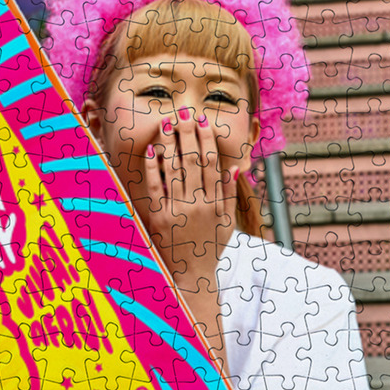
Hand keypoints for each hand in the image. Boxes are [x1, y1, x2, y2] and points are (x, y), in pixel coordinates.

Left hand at [141, 108, 235, 292]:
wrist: (193, 276)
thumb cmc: (211, 248)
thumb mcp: (228, 223)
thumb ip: (231, 195)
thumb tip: (236, 168)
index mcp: (216, 202)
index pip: (212, 163)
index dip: (207, 140)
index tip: (204, 121)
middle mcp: (198, 204)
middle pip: (193, 161)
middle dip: (188, 135)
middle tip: (184, 113)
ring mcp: (178, 210)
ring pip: (175, 170)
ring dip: (171, 144)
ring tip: (167, 124)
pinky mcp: (160, 218)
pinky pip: (156, 188)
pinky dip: (154, 168)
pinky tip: (153, 150)